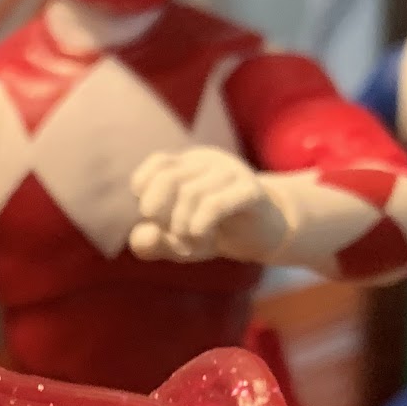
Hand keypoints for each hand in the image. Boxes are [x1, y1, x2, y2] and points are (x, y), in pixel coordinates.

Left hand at [128, 147, 288, 262]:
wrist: (265, 236)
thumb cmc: (215, 233)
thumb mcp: (177, 242)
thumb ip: (151, 242)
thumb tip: (141, 236)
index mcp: (188, 164)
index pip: (157, 163)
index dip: (145, 189)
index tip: (152, 214)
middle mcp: (209, 161)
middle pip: (169, 179)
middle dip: (160, 215)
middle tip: (172, 235)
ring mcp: (232, 172)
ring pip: (191, 195)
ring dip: (183, 228)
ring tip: (192, 244)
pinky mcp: (251, 191)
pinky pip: (216, 204)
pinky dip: (199, 226)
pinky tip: (199, 238)